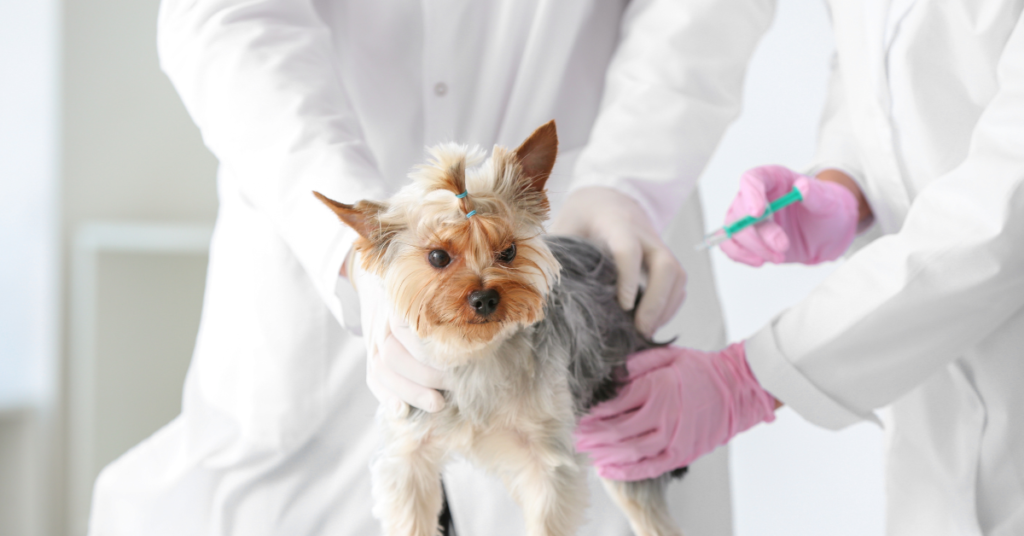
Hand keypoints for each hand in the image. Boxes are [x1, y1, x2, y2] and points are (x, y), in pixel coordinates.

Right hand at [348, 253, 448, 414]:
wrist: (386, 287)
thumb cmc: (428, 298)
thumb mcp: (438, 296)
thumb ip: (455, 313)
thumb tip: (489, 335)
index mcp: (401, 303)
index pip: (410, 331)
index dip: (433, 353)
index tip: (460, 365)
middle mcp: (383, 322)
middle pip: (393, 355)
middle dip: (427, 377)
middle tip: (455, 387)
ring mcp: (373, 339)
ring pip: (381, 369)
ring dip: (411, 391)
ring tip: (438, 403)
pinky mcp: (371, 355)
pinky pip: (373, 379)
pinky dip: (387, 397)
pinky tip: (403, 411)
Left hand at [551, 187, 686, 336]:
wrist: (607, 197)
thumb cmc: (581, 218)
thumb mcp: (565, 228)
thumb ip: (559, 256)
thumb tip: (541, 293)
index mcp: (615, 223)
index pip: (629, 249)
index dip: (628, 278)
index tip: (623, 306)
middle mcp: (644, 233)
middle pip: (666, 265)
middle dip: (657, 300)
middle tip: (640, 330)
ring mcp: (658, 245)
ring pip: (677, 276)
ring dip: (666, 308)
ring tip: (646, 333)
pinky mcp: (665, 258)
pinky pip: (678, 283)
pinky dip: (670, 306)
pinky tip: (653, 324)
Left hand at [574, 343, 776, 480]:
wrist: (738, 389)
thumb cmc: (701, 369)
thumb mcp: (666, 355)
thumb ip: (635, 363)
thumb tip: (609, 373)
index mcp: (656, 389)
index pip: (614, 405)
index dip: (592, 412)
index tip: (578, 413)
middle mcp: (662, 416)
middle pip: (615, 431)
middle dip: (591, 435)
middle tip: (573, 436)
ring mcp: (673, 438)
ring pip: (628, 452)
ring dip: (603, 453)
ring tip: (586, 451)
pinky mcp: (681, 454)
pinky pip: (648, 467)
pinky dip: (625, 470)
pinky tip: (607, 469)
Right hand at [720, 166, 860, 265]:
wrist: (826, 234)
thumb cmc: (826, 210)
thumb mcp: (828, 200)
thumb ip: (814, 194)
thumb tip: (802, 187)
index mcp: (772, 179)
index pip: (751, 180)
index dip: (750, 195)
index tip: (757, 213)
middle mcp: (755, 196)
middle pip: (740, 210)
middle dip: (759, 232)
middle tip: (782, 245)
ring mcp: (748, 219)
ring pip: (734, 231)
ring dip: (755, 247)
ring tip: (779, 257)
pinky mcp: (747, 239)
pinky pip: (730, 246)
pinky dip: (741, 256)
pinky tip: (760, 261)